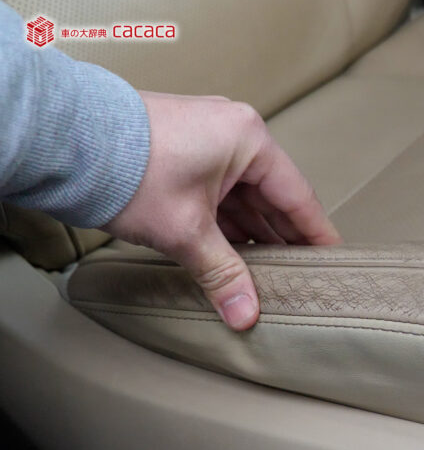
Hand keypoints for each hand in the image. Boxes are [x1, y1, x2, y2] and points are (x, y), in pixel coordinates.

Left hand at [104, 91, 341, 330]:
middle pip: (271, 197)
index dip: (316, 233)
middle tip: (299, 275)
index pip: (298, 196)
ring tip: (264, 273)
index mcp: (249, 140)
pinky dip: (225, 222)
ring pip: (242, 196)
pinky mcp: (181, 150)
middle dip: (281, 239)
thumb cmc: (129, 168)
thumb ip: (223, 274)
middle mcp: (233, 134)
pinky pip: (218, 191)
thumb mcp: (186, 231)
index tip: (332, 259)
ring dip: (250, 234)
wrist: (64, 138)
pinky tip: (230, 252)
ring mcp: (206, 140)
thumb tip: (246, 315)